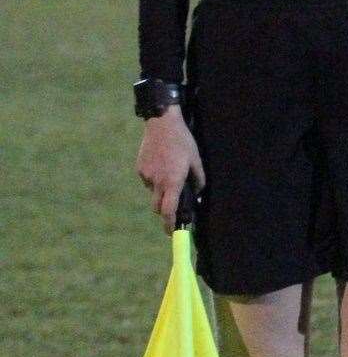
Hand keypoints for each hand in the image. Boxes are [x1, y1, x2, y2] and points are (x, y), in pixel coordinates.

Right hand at [135, 106, 204, 232]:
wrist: (161, 123)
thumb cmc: (183, 142)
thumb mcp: (196, 161)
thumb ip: (198, 181)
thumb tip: (198, 196)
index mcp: (172, 181)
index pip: (169, 210)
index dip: (170, 224)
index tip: (172, 232)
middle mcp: (157, 181)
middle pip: (157, 207)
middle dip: (165, 211)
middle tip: (174, 208)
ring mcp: (146, 175)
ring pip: (152, 192)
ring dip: (161, 191)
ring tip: (171, 174)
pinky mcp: (140, 168)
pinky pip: (148, 180)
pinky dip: (155, 179)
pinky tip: (162, 165)